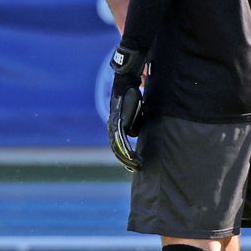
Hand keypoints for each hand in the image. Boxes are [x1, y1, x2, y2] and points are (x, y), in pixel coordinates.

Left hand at [106, 45, 145, 171]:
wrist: (125, 80)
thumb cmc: (132, 93)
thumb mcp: (136, 110)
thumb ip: (137, 120)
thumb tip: (138, 131)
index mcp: (115, 124)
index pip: (118, 144)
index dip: (125, 155)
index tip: (133, 164)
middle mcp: (112, 125)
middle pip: (117, 148)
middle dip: (126, 161)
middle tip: (135, 169)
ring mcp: (113, 123)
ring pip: (118, 147)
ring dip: (127, 158)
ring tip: (136, 165)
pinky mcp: (118, 120)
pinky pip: (121, 139)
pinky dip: (127, 149)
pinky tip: (133, 156)